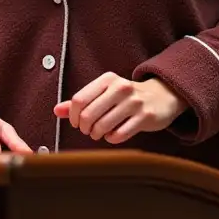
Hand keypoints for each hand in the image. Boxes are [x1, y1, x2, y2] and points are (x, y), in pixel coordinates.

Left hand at [53, 74, 185, 144]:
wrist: (162, 95)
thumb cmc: (126, 96)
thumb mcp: (104, 93)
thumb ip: (81, 101)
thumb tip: (56, 111)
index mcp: (107, 79)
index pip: (79, 100)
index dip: (73, 116)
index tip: (76, 123)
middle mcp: (120, 88)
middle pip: (88, 115)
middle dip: (84, 128)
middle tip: (88, 130)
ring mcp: (134, 102)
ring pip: (102, 126)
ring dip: (97, 135)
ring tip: (99, 133)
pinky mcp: (145, 117)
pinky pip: (119, 135)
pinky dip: (111, 139)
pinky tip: (113, 134)